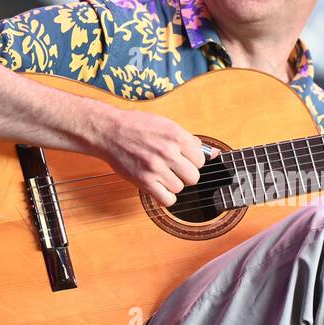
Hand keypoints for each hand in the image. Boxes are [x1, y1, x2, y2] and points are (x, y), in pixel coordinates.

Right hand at [85, 107, 205, 206]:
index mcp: (176, 136)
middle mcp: (167, 151)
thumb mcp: (167, 125)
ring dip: (173, 184)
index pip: (201, 159)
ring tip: (162, 175)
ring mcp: (155, 167)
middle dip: (186, 174)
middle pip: (194, 176)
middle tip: (174, 169)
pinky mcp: (144, 181)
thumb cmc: (137, 126)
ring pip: (180, 188)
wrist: (109, 131)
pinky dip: (165, 197)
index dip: (193, 161)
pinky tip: (159, 187)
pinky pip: (167, 199)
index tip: (184, 159)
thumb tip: (214, 153)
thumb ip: (189, 140)